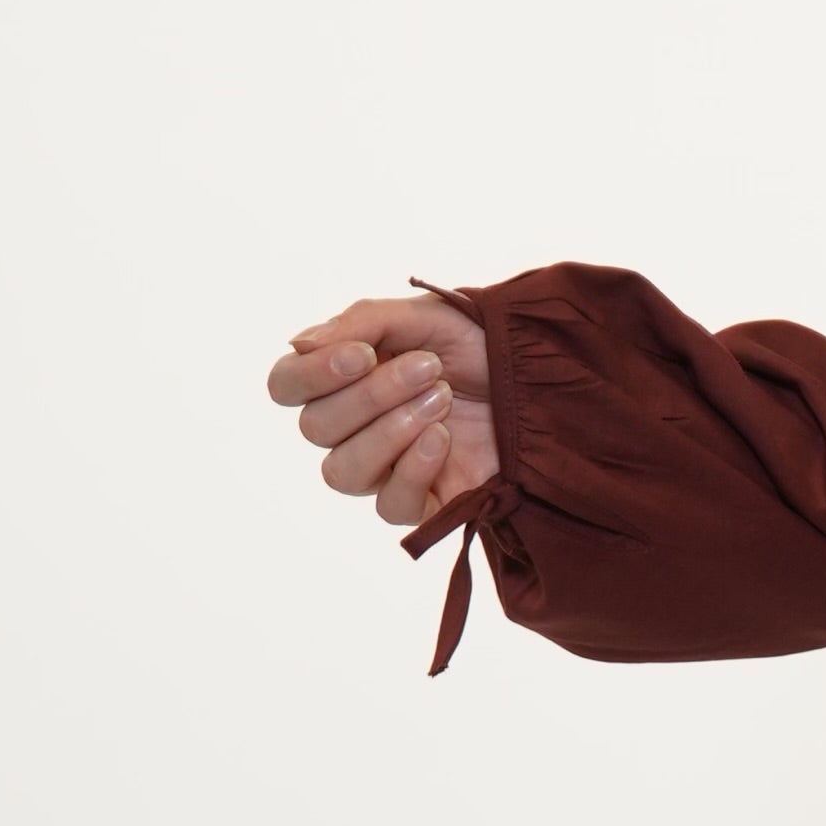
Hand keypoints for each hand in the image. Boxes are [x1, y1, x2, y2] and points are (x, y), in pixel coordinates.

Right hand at [266, 294, 498, 529]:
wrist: (539, 379)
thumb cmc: (475, 347)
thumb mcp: (421, 319)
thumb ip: (360, 323)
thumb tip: (299, 345)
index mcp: (340, 379)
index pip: (286, 385)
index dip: (313, 374)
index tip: (363, 354)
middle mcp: (351, 428)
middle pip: (317, 428)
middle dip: (373, 395)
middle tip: (430, 369)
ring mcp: (382, 469)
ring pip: (343, 472)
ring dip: (391, 432)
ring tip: (441, 402)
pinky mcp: (419, 502)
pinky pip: (389, 506)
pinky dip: (413, 469)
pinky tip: (443, 440)